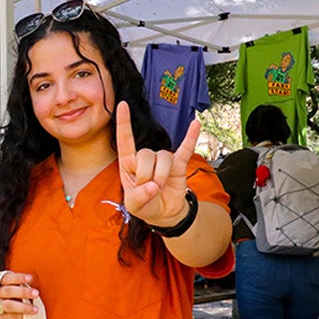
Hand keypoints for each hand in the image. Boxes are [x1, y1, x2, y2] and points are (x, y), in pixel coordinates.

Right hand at [0, 271, 38, 318]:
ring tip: (36, 309)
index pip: (8, 278)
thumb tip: (35, 289)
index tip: (30, 278)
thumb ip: (20, 287)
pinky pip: (11, 317)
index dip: (18, 278)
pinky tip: (29, 316)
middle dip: (23, 292)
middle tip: (36, 293)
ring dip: (24, 307)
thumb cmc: (8, 299)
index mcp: (0, 284)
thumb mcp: (12, 290)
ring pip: (9, 305)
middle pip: (9, 291)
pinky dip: (21, 316)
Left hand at [116, 101, 199, 227]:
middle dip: (147, 175)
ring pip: (163, 158)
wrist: (164, 213)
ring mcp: (163, 159)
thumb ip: (139, 197)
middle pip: (145, 154)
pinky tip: (196, 124)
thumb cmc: (145, 205)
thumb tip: (153, 186)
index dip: (124, 123)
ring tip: (160, 187)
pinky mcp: (179, 164)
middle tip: (149, 188)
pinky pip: (186, 148)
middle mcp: (145, 158)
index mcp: (129, 164)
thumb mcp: (134, 206)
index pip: (125, 140)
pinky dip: (191, 137)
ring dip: (162, 176)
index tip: (122, 105)